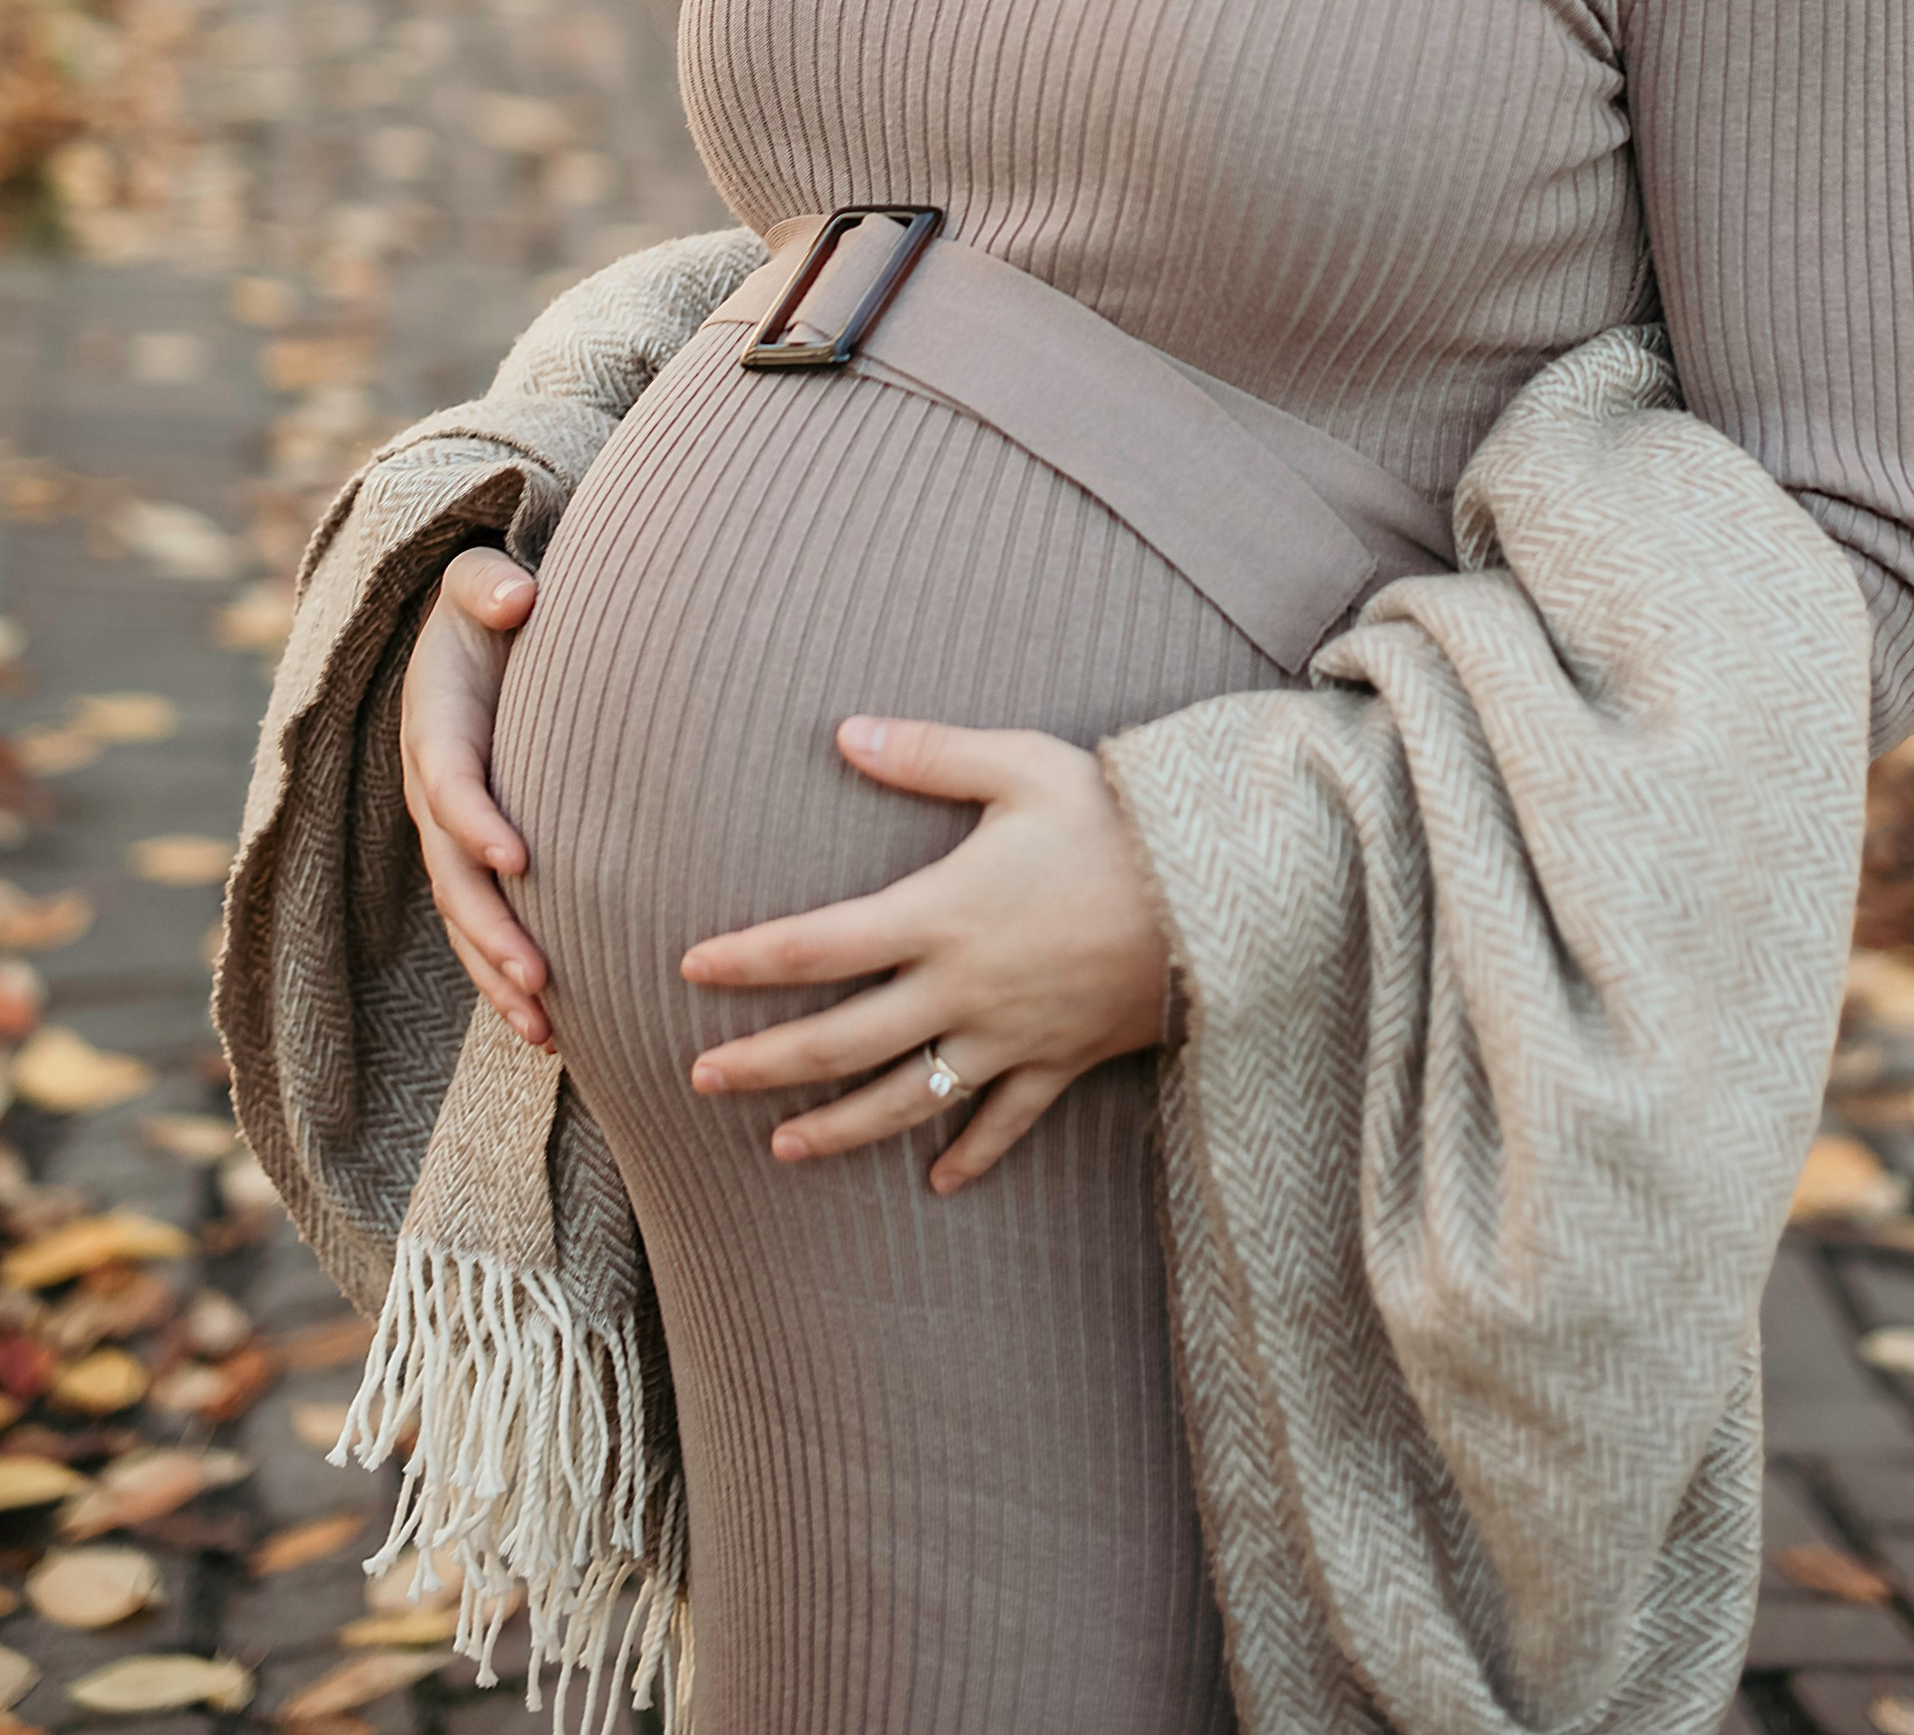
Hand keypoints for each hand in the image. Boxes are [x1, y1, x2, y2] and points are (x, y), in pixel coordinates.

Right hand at [400, 550, 549, 1048]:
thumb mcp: (478, 578)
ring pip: (464, 917)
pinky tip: (551, 1024)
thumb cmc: (488, 603)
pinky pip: (483, 923)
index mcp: (433, 727)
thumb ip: (489, 583)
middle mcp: (432, 789)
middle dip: (490, 931)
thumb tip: (517, 598)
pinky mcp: (474, 854)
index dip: (476, 822)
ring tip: (545, 1030)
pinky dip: (506, 973)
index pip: (449, 783)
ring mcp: (448, 830)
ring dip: (498, 975)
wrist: (476, 627)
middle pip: (451, 875)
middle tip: (539, 978)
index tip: (520, 858)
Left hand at [680, 717, 1171, 1192]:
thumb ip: (929, 753)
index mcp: (941, 912)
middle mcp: (963, 988)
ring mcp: (1011, 1036)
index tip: (690, 969)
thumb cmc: (1116, 818)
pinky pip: (1006, 1122)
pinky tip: (937, 1181)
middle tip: (699, 1080)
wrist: (1223, 893)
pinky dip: (971, 1154)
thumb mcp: (1021, 766)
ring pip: (907, 1099)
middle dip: (765, 1064)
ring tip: (780, 1149)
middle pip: (842, 1042)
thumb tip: (844, 732)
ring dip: (839, 1129)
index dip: (748, 959)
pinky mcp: (1062, 1062)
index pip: (817, 945)